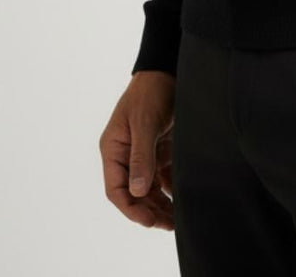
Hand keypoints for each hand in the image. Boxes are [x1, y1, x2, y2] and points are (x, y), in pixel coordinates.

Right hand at [99, 70, 175, 228]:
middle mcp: (125, 154)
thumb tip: (138, 192)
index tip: (149, 220)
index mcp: (113, 149)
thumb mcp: (144, 123)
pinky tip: (181, 198)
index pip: (116, 189)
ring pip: (149, 188)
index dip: (131, 208)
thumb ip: (141, 157)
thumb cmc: (150, 92)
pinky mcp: (159, 149)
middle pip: (134, 193)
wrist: (168, 70)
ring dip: (160, 204)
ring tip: (177, 219)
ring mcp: (142, 153)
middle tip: (170, 225)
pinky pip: (162, 177)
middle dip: (149, 211)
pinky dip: (170, 189)